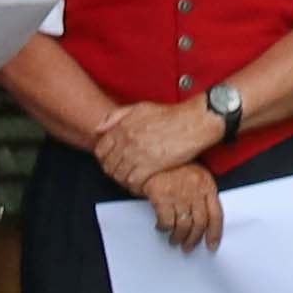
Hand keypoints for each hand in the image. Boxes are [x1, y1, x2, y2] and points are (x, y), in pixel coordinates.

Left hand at [92, 100, 218, 184]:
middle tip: (122, 172)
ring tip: (131, 179)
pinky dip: (134, 186)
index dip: (104, 158)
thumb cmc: (171, 115)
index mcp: (122, 127)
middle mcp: (127, 141)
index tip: (112, 161)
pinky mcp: (151, 166)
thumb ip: (116, 117)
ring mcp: (138, 154)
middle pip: (108, 164)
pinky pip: (133, 181)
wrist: (194, 122)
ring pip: (119, 174)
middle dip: (113, 170)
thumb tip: (98, 128)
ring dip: (123, 179)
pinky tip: (140, 184)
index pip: (101, 149)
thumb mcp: (140, 107)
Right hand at [143, 165, 224, 248]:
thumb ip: (199, 191)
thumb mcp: (194, 173)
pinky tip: (161, 227)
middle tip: (188, 246)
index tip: (212, 245)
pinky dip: (164, 228)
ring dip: (179, 237)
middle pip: (199, 224)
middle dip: (194, 239)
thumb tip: (200, 214)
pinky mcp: (162, 197)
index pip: (216, 215)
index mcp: (206, 185)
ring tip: (175, 241)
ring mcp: (179, 194)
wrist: (151, 151)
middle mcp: (195, 191)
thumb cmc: (172, 163)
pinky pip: (166, 221)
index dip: (215, 233)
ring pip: (184, 225)